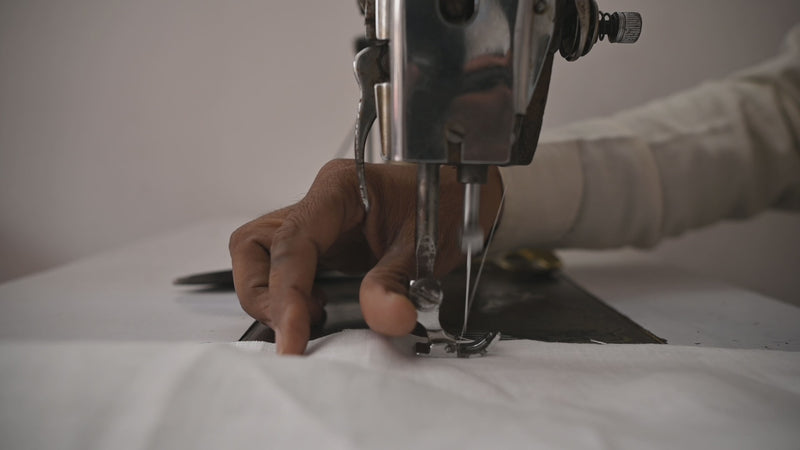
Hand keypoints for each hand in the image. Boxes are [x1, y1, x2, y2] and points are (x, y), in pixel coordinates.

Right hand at [229, 159, 502, 353]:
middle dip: (264, 294)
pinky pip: (282, 268)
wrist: (457, 197)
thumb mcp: (427, 243)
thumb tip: (385, 316)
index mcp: (340, 188)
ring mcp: (315, 222)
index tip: (293, 334)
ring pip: (258, 256)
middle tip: (292, 331)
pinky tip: (314, 312)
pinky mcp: (319, 244)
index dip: (286, 292)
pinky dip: (287, 296)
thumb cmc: (443, 203)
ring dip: (270, 296)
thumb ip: (398, 280)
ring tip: (304, 321)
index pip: (293, 241)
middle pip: (254, 245)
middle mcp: (319, 202)